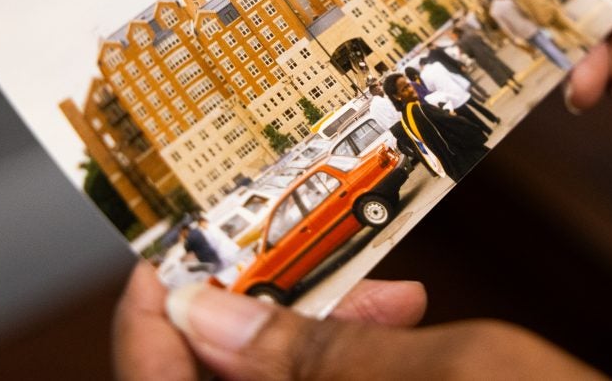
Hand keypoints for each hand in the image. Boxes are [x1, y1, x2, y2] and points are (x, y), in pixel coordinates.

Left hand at [113, 262, 601, 379]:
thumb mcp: (459, 373)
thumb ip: (323, 355)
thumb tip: (207, 318)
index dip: (152, 323)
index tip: (173, 252)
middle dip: (251, 312)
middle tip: (295, 244)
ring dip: (312, 331)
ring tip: (385, 279)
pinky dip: (350, 359)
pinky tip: (404, 316)